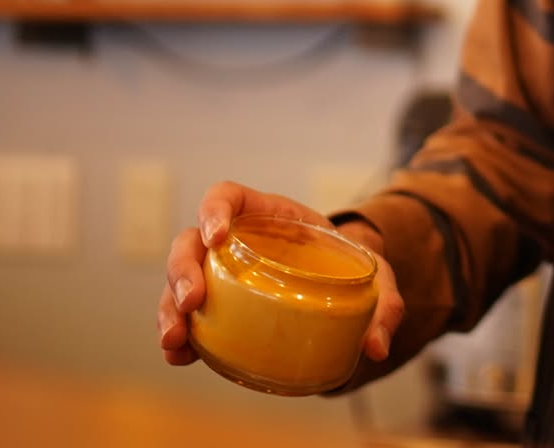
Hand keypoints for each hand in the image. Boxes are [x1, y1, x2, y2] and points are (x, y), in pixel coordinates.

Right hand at [156, 180, 404, 368]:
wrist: (342, 289)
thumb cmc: (351, 267)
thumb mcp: (376, 276)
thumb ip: (384, 301)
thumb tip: (377, 347)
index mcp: (266, 215)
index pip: (227, 196)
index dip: (215, 210)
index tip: (217, 235)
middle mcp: (233, 242)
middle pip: (189, 243)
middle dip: (182, 271)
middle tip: (191, 303)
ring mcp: (219, 275)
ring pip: (177, 283)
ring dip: (169, 310)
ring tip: (175, 342)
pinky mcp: (217, 309)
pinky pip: (186, 319)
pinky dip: (180, 339)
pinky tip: (180, 357)